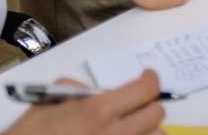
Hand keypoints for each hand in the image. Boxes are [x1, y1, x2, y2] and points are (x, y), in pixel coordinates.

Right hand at [2, 71, 164, 134]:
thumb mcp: (50, 100)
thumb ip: (77, 89)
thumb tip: (95, 91)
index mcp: (99, 111)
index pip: (146, 90)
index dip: (151, 80)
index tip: (147, 78)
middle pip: (157, 116)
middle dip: (150, 107)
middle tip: (138, 106)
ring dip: (147, 133)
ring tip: (131, 129)